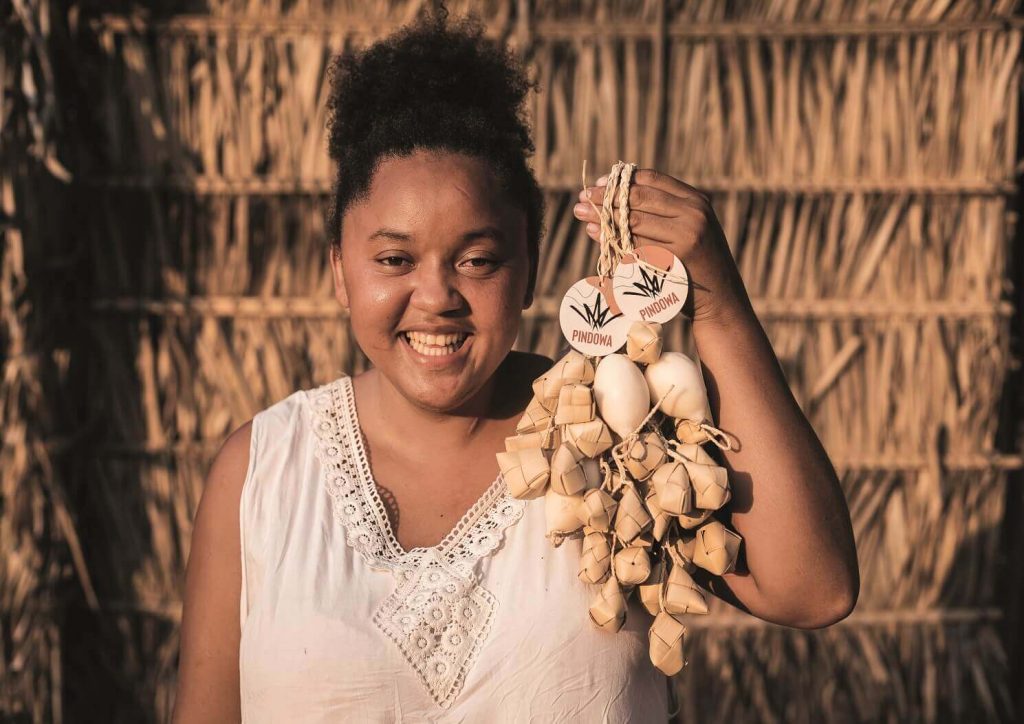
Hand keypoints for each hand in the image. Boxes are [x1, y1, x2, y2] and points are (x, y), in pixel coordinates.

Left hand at [573, 169, 752, 326]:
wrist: (720, 300)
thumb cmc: (696, 263)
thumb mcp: (687, 229)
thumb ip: (660, 212)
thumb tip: (608, 195)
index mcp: (695, 201)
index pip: (652, 180)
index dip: (621, 180)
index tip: (598, 184)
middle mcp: (692, 214)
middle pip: (639, 197)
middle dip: (606, 196)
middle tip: (582, 197)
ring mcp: (685, 237)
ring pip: (634, 221)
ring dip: (604, 217)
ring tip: (583, 216)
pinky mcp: (673, 260)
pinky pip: (636, 247)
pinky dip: (613, 240)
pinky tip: (598, 236)